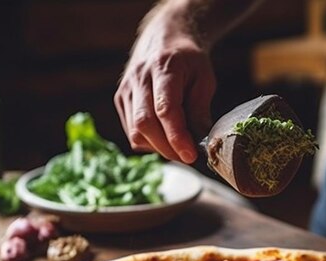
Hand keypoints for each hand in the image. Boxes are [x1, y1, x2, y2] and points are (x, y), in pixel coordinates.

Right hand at [114, 8, 215, 162]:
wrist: (164, 37)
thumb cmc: (188, 60)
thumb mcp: (204, 79)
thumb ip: (200, 110)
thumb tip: (201, 143)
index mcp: (163, 67)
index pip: (165, 110)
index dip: (177, 137)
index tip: (191, 156)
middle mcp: (138, 78)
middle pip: (145, 124)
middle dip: (168, 148)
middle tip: (188, 157)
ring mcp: (126, 90)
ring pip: (136, 133)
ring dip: (159, 148)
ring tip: (179, 146)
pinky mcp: (121, 101)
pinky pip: (133, 133)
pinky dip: (150, 143)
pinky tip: (165, 137)